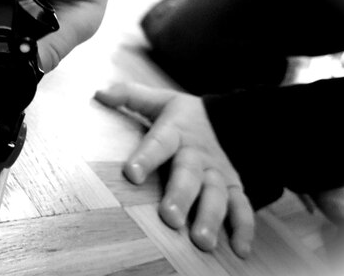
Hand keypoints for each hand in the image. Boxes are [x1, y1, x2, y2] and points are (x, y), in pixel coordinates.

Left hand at [95, 82, 254, 257]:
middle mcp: (197, 154)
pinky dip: (243, 228)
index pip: (159, 143)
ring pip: (216, 195)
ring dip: (211, 217)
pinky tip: (239, 249)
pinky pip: (241, 207)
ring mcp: (217, 172)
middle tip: (170, 218)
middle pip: (189, 175)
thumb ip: (130, 96)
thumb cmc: (184, 117)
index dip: (146, 157)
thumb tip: (99, 93)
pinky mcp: (234, 186)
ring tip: (201, 241)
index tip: (131, 173)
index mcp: (176, 132)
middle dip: (181, 196)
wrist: (228, 119)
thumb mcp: (160, 101)